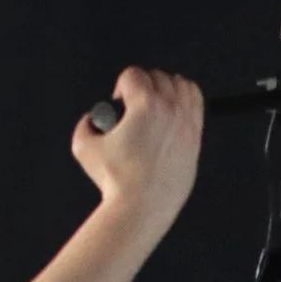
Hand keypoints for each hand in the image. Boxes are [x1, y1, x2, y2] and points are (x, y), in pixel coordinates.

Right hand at [72, 66, 202, 230]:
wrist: (142, 207)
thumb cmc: (117, 181)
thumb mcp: (84, 148)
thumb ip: (85, 125)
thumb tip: (92, 120)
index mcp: (145, 106)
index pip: (134, 74)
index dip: (121, 85)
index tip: (119, 101)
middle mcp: (170, 110)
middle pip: (158, 77)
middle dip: (143, 86)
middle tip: (134, 105)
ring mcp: (186, 124)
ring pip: (182, 86)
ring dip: (167, 88)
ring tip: (156, 104)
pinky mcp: (195, 139)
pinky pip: (196, 105)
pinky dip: (186, 102)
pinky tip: (174, 113)